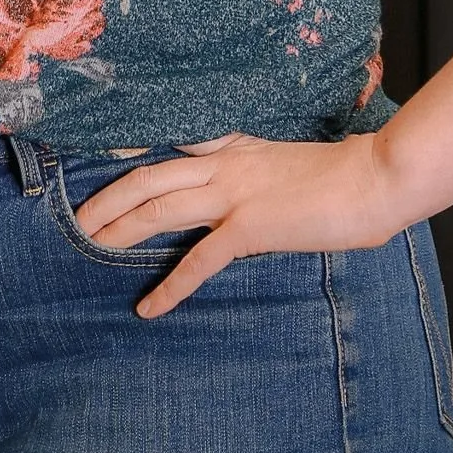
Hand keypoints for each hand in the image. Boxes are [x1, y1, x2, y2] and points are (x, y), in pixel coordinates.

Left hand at [71, 130, 401, 318]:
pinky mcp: (249, 226)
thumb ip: (263, 174)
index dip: (131, 151)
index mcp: (236, 147)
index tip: (101, 158)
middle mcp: (226, 164)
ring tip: (88, 248)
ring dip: (119, 229)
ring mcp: (235, 192)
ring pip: (158, 207)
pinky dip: (170, 286)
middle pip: (148, 176)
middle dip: (107, 199)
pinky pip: (198, 259)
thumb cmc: (346, 175)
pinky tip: (149, 307)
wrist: (376, 177)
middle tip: (76, 219)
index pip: (171, 145)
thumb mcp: (291, 165)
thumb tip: (253, 195)